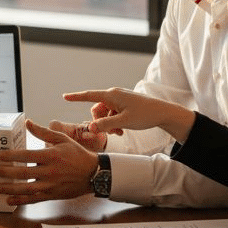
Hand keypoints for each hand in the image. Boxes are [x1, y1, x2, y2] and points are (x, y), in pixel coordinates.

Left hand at [0, 119, 99, 204]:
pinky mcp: (52, 195)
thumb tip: (27, 122)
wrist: (94, 173)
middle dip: (5, 172)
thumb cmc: (76, 154)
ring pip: (26, 189)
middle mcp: (50, 171)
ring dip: (9, 189)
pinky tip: (9, 200)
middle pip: (23, 173)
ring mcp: (51, 185)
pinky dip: (21, 201)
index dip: (10, 156)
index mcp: (51, 156)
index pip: (26, 156)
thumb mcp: (62, 139)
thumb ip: (43, 132)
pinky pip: (34, 199)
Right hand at [63, 88, 196, 143]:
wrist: (162, 113)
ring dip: (108, 124)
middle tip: (109, 133)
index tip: (64, 96)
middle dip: (99, 122)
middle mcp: (114, 95)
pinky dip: (114, 122)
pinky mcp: (124, 105)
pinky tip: (122, 130)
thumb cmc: (144, 115)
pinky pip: (112, 114)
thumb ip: (105, 125)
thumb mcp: (123, 122)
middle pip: (96, 109)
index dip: (76, 97)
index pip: (89, 95)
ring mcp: (119, 100)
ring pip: (104, 114)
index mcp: (112, 95)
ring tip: (119, 132)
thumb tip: (90, 128)